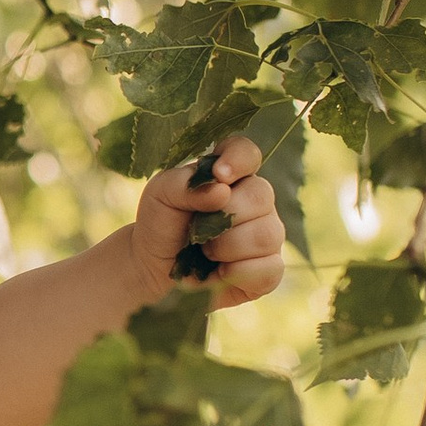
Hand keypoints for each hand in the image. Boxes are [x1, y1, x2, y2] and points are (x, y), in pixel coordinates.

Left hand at [130, 133, 282, 312]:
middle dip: (224, 217)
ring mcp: (267, 232)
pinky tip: (220, 272)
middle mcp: (256, 200)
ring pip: (267, 235)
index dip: (238, 160)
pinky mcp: (268, 267)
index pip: (248, 152)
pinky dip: (239, 273)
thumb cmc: (161, 221)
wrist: (155, 264)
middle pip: (261, 195)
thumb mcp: (160, 194)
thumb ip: (184, 184)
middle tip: (198, 230)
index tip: (219, 175)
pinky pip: (270, 268)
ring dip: (227, 247)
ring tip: (206, 251)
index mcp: (230, 174)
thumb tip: (222, 190)